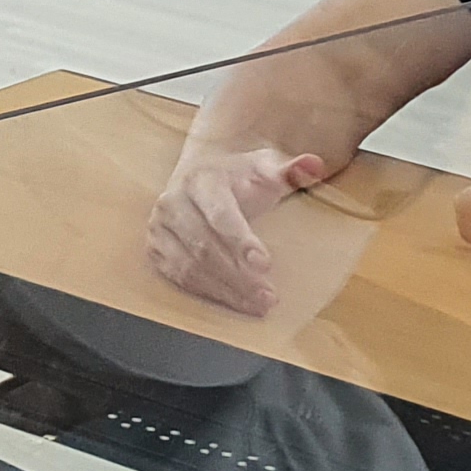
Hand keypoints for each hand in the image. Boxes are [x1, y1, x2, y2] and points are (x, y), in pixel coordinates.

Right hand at [145, 142, 330, 314]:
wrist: (201, 175)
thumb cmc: (238, 177)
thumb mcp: (266, 167)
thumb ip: (292, 170)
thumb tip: (315, 166)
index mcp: (200, 180)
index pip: (219, 214)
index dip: (240, 241)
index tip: (265, 264)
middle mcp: (172, 202)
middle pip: (204, 246)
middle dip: (238, 275)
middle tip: (268, 296)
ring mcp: (159, 227)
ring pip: (189, 265)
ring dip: (224, 289)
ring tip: (256, 305)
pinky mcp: (155, 248)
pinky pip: (178, 276)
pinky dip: (206, 292)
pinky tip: (233, 301)